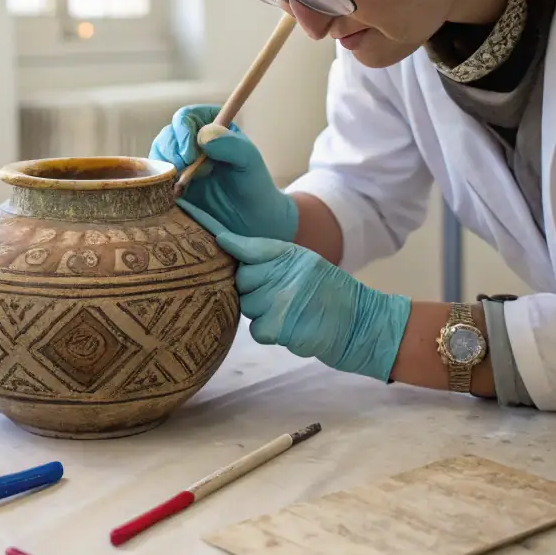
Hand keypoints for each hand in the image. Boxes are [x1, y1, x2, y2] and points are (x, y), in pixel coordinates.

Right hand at [149, 104, 297, 241]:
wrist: (249, 220)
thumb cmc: (253, 185)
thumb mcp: (248, 161)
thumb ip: (231, 144)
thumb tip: (204, 135)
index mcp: (211, 126)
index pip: (187, 116)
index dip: (183, 130)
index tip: (191, 153)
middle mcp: (192, 141)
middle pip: (168, 135)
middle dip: (173, 151)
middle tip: (186, 170)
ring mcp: (180, 162)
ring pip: (158, 155)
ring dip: (165, 167)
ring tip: (182, 184)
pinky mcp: (171, 183)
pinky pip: (155, 177)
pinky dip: (159, 183)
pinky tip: (176, 193)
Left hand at [180, 201, 410, 381]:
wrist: (360, 322)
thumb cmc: (329, 293)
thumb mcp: (303, 262)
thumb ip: (268, 256)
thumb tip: (227, 244)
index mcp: (285, 252)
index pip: (242, 244)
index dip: (217, 237)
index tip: (194, 223)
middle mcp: (280, 270)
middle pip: (241, 280)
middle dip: (253, 290)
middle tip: (279, 295)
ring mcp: (279, 297)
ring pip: (247, 305)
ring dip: (262, 312)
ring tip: (289, 310)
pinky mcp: (279, 325)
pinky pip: (256, 329)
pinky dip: (269, 332)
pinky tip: (291, 327)